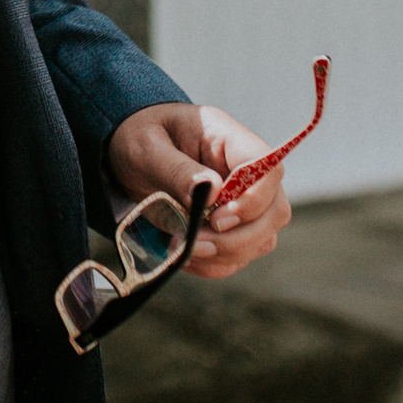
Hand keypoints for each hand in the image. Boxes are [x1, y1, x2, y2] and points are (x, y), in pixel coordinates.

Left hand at [108, 102, 289, 278]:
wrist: (127, 152)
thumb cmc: (138, 138)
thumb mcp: (147, 148)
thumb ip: (177, 169)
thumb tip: (211, 192)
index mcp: (228, 139)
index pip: (268, 169)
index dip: (254, 200)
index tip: (217, 219)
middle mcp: (244, 171)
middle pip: (274, 211)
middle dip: (240, 237)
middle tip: (197, 243)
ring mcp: (242, 201)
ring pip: (262, 239)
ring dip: (226, 254)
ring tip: (184, 250)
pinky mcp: (230, 226)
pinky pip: (239, 256)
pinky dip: (215, 264)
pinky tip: (186, 257)